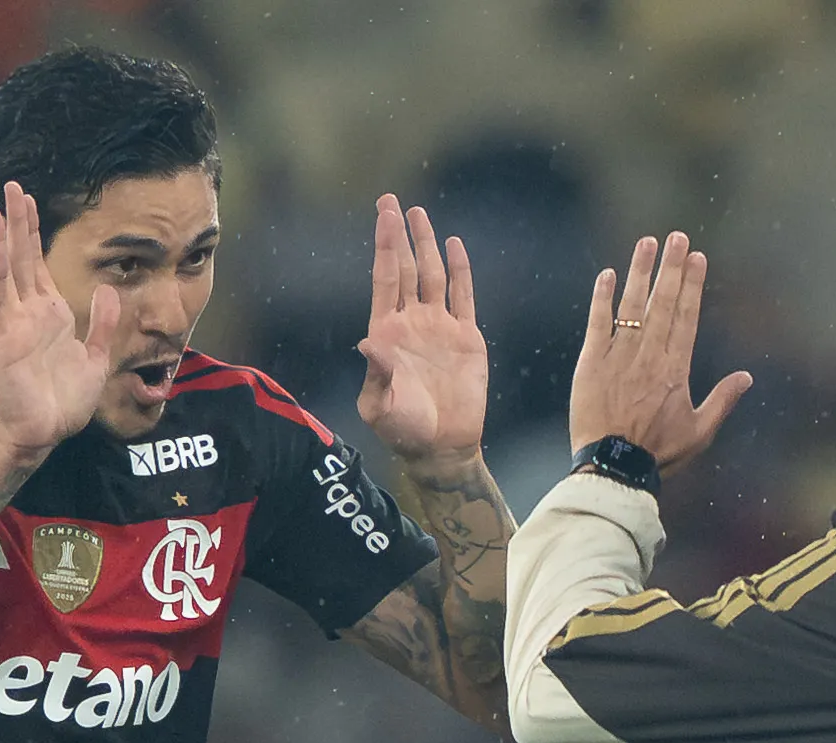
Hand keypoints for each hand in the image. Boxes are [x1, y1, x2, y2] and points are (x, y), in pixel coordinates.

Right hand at [0, 181, 118, 462]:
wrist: (46, 432)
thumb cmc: (66, 401)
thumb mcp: (97, 358)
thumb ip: (103, 323)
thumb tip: (108, 290)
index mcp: (52, 314)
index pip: (39, 264)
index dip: (34, 233)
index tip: (30, 202)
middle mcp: (31, 311)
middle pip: (22, 256)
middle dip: (17, 221)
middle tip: (11, 186)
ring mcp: (16, 320)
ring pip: (7, 267)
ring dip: (0, 235)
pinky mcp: (6, 334)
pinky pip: (1, 295)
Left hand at [357, 195, 486, 473]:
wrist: (442, 447)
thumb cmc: (404, 431)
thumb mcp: (382, 406)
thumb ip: (377, 374)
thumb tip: (369, 343)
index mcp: (386, 333)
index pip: (385, 279)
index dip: (384, 245)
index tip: (383, 215)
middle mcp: (411, 323)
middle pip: (404, 269)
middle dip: (399, 235)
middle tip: (393, 201)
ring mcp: (439, 328)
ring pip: (432, 275)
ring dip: (426, 245)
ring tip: (419, 214)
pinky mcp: (466, 338)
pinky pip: (463, 297)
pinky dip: (460, 271)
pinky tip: (455, 246)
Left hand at [567, 232, 751, 474]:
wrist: (614, 466)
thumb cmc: (659, 453)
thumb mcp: (700, 432)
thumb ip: (722, 400)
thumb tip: (747, 377)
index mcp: (676, 369)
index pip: (686, 317)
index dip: (692, 285)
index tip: (697, 257)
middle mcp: (649, 355)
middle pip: (662, 302)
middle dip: (671, 267)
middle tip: (676, 236)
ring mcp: (619, 356)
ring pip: (632, 305)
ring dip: (641, 272)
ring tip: (647, 243)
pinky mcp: (591, 362)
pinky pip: (598, 322)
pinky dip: (602, 297)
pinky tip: (609, 274)